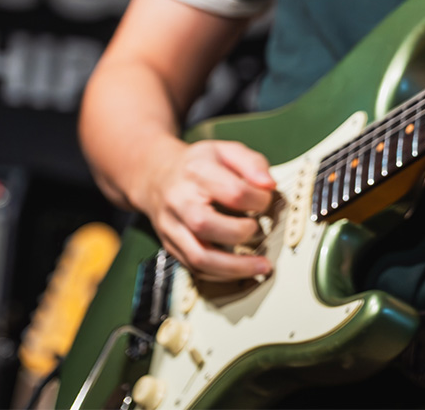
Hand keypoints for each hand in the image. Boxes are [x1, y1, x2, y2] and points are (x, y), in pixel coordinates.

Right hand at [140, 139, 276, 280]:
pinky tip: (241, 269)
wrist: (156, 176)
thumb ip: (252, 163)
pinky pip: (195, 268)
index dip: (259, 200)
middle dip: (242, 232)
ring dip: (235, 267)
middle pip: (206, 225)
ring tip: (261, 266)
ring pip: (199, 257)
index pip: (233, 192)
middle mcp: (179, 201)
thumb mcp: (226, 150)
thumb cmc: (197, 165)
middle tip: (260, 229)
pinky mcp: (170, 245)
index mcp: (196, 172)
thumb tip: (268, 185)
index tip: (266, 200)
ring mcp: (171, 226)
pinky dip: (222, 274)